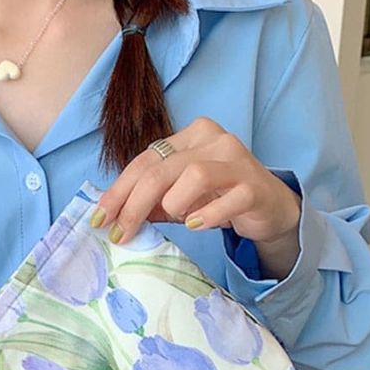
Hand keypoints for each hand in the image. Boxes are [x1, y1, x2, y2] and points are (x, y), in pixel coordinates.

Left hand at [91, 118, 301, 271]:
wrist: (270, 207)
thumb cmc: (221, 197)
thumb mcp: (181, 198)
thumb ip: (153, 201)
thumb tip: (115, 216)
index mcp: (191, 135)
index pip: (145, 160)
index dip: (118, 191)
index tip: (100, 219)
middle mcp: (213, 139)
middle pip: (161, 170)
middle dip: (133, 205)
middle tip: (120, 234)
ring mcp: (236, 160)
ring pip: (193, 175)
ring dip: (175, 204)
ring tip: (179, 220)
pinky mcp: (254, 185)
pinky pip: (227, 199)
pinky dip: (207, 215)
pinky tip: (199, 225)